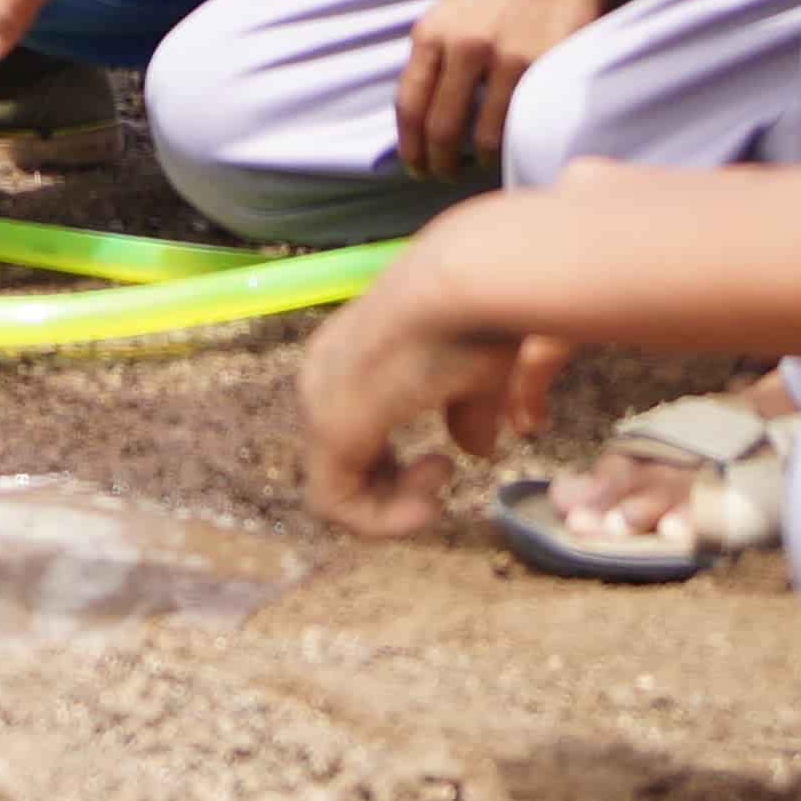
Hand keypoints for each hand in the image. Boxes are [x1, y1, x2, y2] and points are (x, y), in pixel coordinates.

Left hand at [299, 232, 571, 537]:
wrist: (471, 282)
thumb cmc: (482, 313)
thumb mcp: (476, 375)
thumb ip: (468, 414)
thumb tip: (475, 450)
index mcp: (347, 359)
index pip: (353, 436)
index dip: (395, 470)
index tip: (445, 462)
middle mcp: (321, 379)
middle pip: (341, 464)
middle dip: (392, 488)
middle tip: (440, 472)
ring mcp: (319, 401)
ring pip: (334, 491)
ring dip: (389, 508)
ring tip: (437, 476)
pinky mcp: (330, 426)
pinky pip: (335, 502)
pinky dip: (382, 518)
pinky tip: (426, 502)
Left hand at [396, 0, 624, 180]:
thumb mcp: (454, 5)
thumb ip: (438, 49)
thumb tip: (426, 103)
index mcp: (433, 31)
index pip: (409, 105)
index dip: (410, 147)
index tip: (416, 165)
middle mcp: (462, 47)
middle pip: (440, 130)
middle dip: (440, 165)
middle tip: (445, 177)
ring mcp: (503, 59)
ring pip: (483, 138)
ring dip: (480, 162)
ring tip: (483, 165)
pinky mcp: (542, 66)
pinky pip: (521, 124)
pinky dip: (514, 146)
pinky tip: (514, 148)